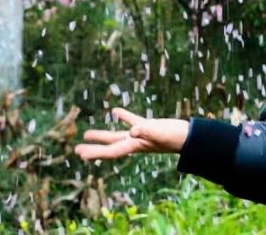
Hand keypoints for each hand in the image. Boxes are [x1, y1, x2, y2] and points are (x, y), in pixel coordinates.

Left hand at [74, 107, 190, 161]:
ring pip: (117, 135)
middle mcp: (134, 143)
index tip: (80, 155)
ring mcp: (140, 135)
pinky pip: (131, 121)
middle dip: (93, 148)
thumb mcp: (158, 133)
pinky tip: (115, 111)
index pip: (111, 150)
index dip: (95, 152)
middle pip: (109, 146)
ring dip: (102, 135)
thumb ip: (145, 132)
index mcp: (134, 145)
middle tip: (77, 150)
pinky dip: (123, 117)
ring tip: (87, 135)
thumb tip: (132, 131)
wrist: (188, 137)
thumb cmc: (174, 137)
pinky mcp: (148, 126)